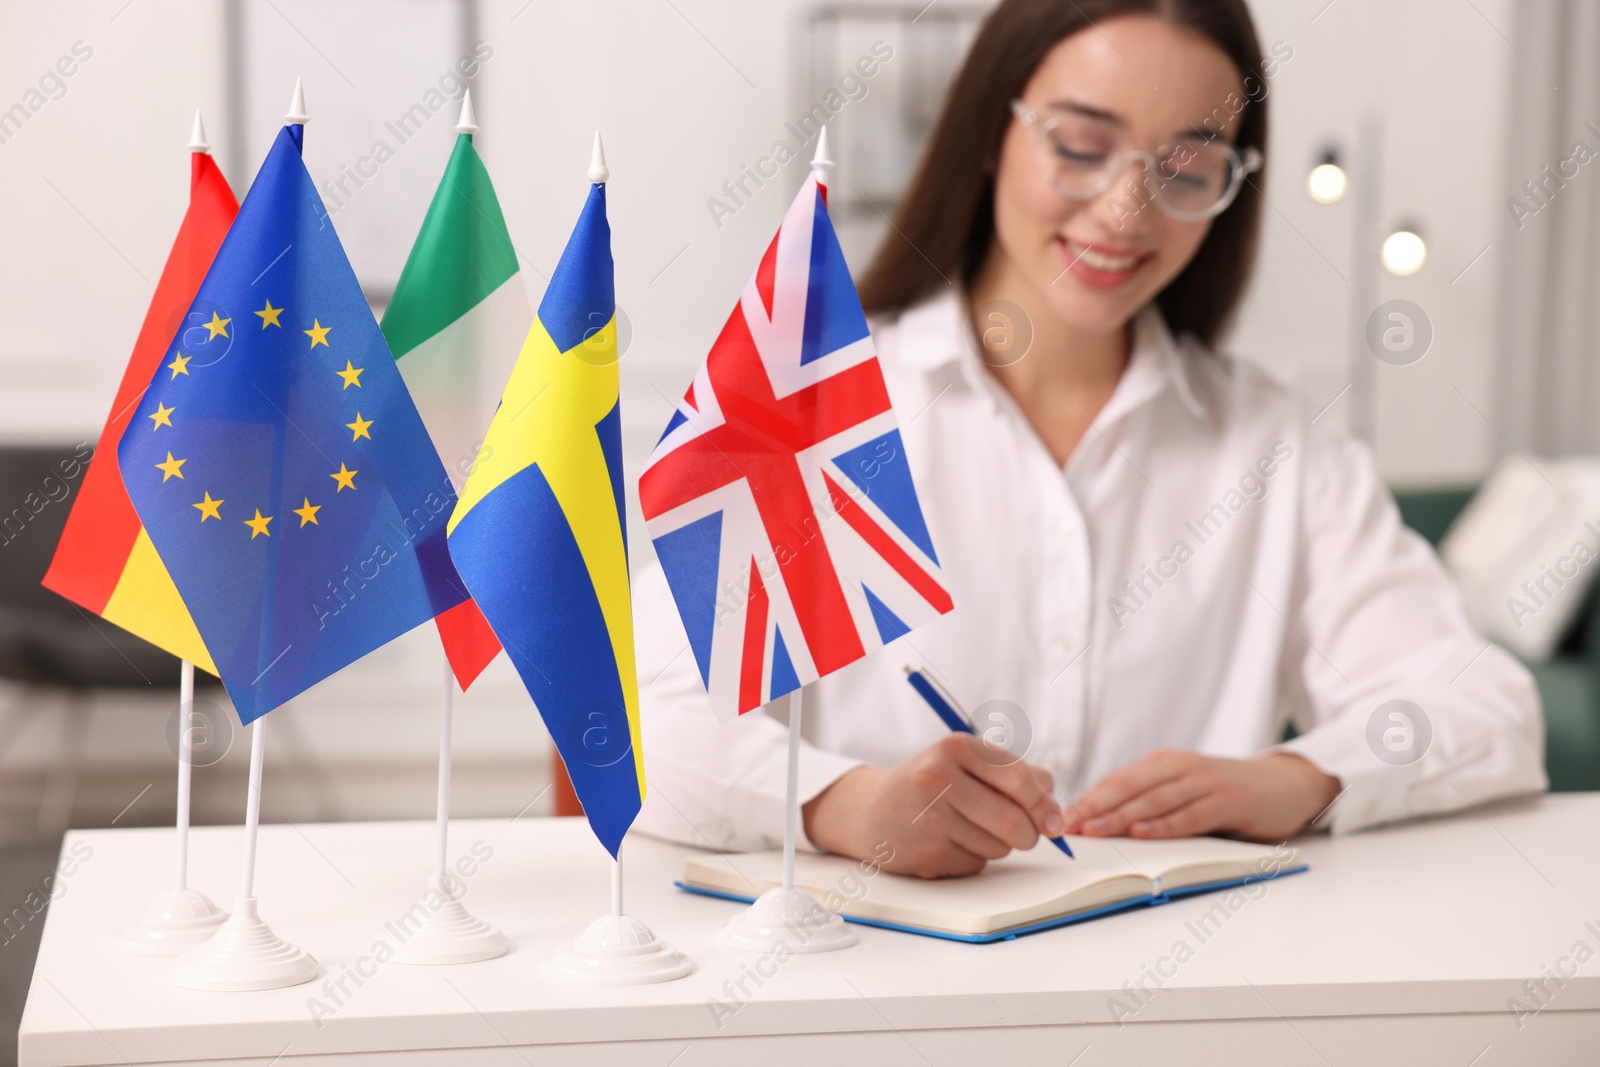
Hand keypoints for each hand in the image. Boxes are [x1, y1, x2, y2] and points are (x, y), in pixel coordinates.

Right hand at [802, 734, 1066, 877]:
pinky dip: (973, 860)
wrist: (869, 811)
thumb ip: (1014, 776)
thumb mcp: (966, 764)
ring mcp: (929, 816)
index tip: (1054, 822)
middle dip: (1028, 834)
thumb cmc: (929, 786)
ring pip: (998, 846)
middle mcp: (939, 777)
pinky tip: (949, 844)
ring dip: (997, 847)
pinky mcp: (926, 851)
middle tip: (1024, 835)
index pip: (1019, 779)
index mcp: (956, 748)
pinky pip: (975, 864)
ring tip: (969, 830)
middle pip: (1013, 820)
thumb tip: (1054, 804)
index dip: (1044, 805)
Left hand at [1060, 749, 1340, 841]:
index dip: (1087, 798)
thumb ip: (1151, 801)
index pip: (1117, 781)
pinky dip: (1164, 825)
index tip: (1059, 817)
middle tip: (1066, 825)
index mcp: (1163, 763)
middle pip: (1128, 787)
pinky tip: (1142, 834)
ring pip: (1153, 800)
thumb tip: (1101, 824)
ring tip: (1093, 831)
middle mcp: (1180, 767)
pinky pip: (1190, 815)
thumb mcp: (1183, 790)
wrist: (1285, 785)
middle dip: (1093, 807)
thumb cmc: (1226, 792)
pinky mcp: (1228, 801)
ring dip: (1120, 817)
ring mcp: (1204, 783)